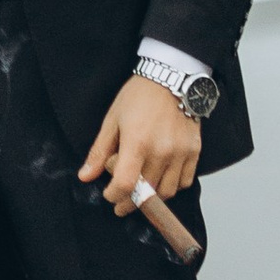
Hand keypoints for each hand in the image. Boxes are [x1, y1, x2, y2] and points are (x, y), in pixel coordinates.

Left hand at [79, 74, 203, 211]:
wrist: (171, 78)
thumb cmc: (139, 96)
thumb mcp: (112, 120)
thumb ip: (99, 152)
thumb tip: (85, 176)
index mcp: (137, 142)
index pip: (125, 184)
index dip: (114, 196)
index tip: (108, 195)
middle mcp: (161, 151)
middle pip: (145, 193)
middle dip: (129, 201)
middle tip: (120, 201)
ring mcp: (180, 153)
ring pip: (166, 192)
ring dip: (151, 197)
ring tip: (140, 190)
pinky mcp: (194, 151)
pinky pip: (184, 182)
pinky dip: (172, 186)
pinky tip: (160, 179)